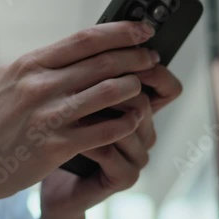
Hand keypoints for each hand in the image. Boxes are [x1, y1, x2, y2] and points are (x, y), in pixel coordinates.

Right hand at [0, 21, 157, 218]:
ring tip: (142, 88)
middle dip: (136, 57)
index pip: (84, 39)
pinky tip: (134, 120)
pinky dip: (125, 122)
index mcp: (30, 64)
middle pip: (102, 62)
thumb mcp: (12, 80)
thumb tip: (83, 50)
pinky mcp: (56, 146)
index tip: (143, 30)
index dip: (120, 31)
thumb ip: (44, 64)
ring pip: (108, 92)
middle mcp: (39, 85)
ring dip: (134, 87)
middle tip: (151, 58)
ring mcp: (48, 116)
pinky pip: (104, 130)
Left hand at [40, 64, 181, 218]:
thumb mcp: (76, 99)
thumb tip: (94, 38)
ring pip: (129, 123)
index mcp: (139, 108)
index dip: (151, 69)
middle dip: (109, 88)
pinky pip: (110, 149)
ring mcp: (138, 155)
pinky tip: (67, 132)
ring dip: (95, 113)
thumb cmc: (63, 134)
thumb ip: (89, 74)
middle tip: (77, 80)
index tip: (127, 51)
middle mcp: (145, 130)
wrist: (52, 180)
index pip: (166, 86)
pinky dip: (86, 138)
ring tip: (67, 108)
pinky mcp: (125, 177)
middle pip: (142, 98)